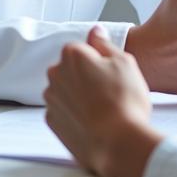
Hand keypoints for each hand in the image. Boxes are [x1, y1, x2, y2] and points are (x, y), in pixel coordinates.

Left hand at [45, 26, 161, 176]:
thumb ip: (105, 43)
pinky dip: (75, 113)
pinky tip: (93, 120)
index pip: (82, 47)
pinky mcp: (52, 123)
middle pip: (72, 68)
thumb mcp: (124, 62)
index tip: (110, 71)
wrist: (117, 144)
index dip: (99, 58)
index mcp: (72, 55)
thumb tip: (96, 33)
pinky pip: (63, 110)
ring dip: (80, 94)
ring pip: (66, 89)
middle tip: (110, 89)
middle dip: (87, 75)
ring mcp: (52, 100)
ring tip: (103, 107)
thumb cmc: (124, 102)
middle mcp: (56, 75)